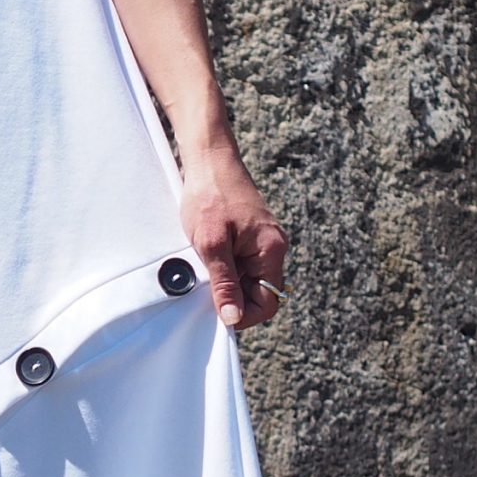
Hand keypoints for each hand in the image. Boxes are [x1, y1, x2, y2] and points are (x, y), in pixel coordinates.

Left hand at [178, 145, 287, 330]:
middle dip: (232, 295)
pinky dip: (223, 265)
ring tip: (203, 263)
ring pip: (247, 278)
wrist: (210, 159)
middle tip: (204, 285)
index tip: (216, 311)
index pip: (268, 302)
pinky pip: (240, 263)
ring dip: (225, 280)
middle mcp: (273, 248)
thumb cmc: (210, 195)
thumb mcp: (211, 245)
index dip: (242, 314)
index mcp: (271, 251)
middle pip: (258, 293)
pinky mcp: (250, 235)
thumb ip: (224, 283)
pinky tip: (207, 254)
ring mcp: (262, 241)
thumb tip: (232, 317)